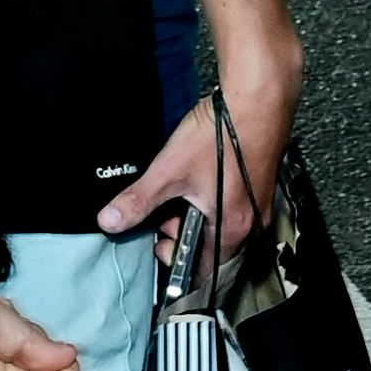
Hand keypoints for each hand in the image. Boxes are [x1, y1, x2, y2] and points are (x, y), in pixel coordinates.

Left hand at [97, 52, 299, 253]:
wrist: (259, 100)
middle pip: (210, 248)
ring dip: (197, 214)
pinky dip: (212, 200)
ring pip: (220, 226)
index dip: (173, 257)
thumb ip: (139, 200)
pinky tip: (202, 176)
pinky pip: (232, 208)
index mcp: (231, 230)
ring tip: (184, 187)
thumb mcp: (170, 170)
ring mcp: (258, 206)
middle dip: (182, 232)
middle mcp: (251, 225)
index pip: (201, 271)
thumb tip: (110, 221)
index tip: (157, 235)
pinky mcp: (259, 188)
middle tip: (168, 205)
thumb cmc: (223, 136)